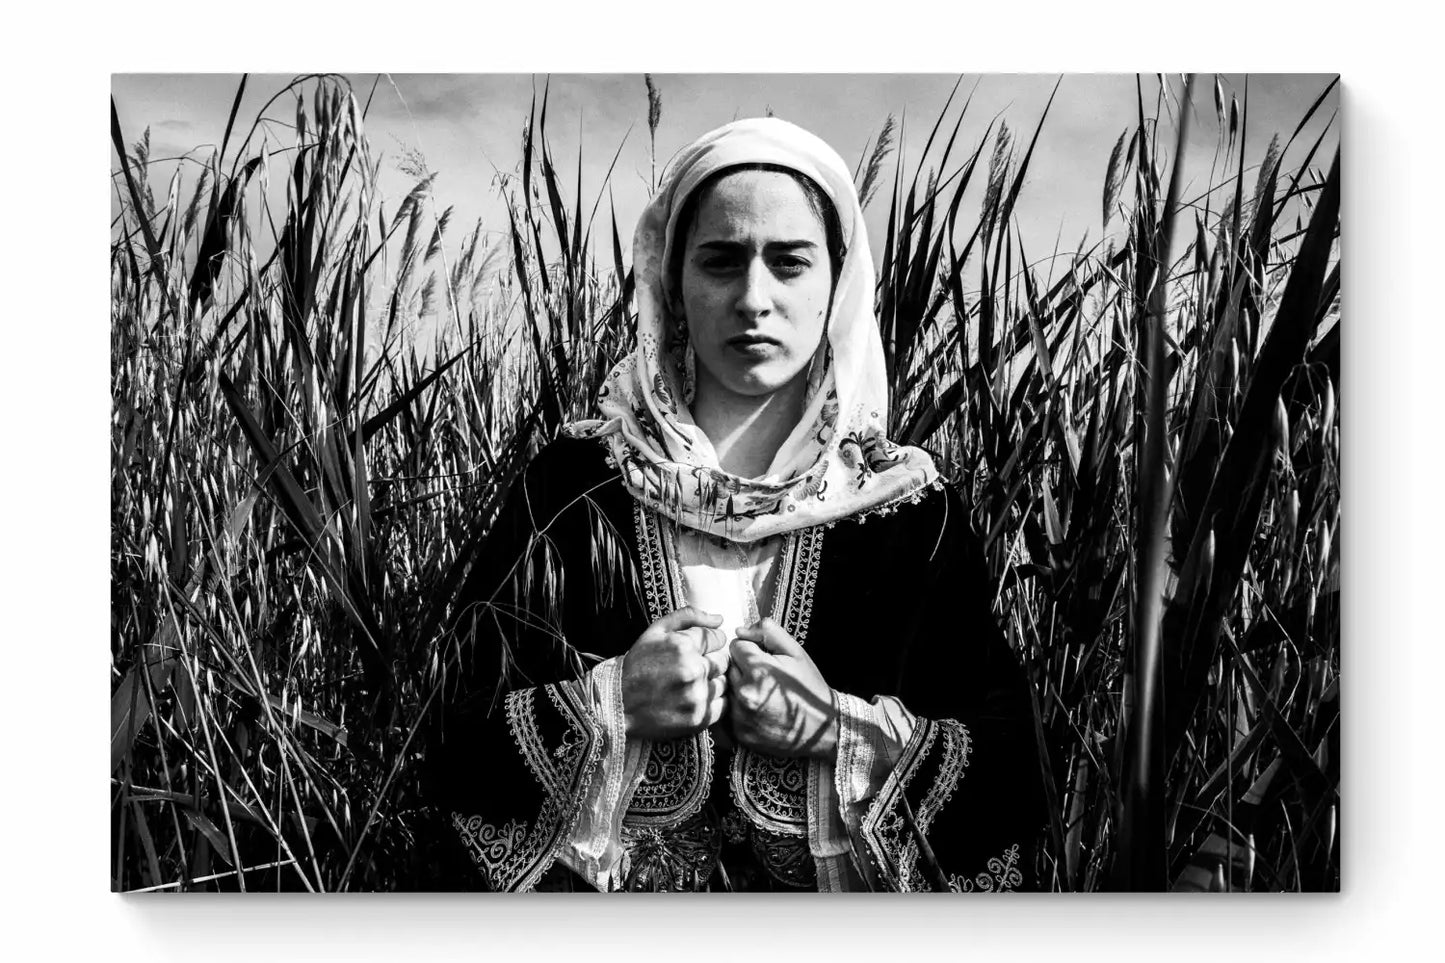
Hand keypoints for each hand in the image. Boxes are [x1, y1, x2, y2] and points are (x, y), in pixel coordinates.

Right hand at [622, 606, 730, 740]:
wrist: (618, 704)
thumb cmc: (638, 665)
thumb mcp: (655, 631)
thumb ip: (688, 616)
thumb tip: (720, 619)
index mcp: (683, 645)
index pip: (718, 637)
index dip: (708, 642)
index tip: (696, 649)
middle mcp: (694, 671)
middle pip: (724, 660)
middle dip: (711, 660)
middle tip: (692, 668)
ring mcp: (698, 697)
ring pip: (725, 682)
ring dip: (713, 681)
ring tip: (691, 684)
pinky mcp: (700, 718)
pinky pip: (724, 704)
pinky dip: (714, 701)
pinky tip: (695, 699)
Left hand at [727, 618, 839, 760]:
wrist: (821, 728)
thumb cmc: (809, 686)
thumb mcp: (796, 652)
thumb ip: (768, 632)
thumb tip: (740, 630)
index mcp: (758, 670)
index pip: (735, 646)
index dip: (750, 649)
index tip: (764, 658)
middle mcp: (744, 694)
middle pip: (728, 667)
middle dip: (743, 668)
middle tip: (766, 678)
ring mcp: (739, 717)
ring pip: (727, 689)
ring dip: (739, 688)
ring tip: (762, 694)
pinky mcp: (738, 733)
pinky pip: (728, 712)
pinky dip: (740, 709)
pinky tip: (759, 710)